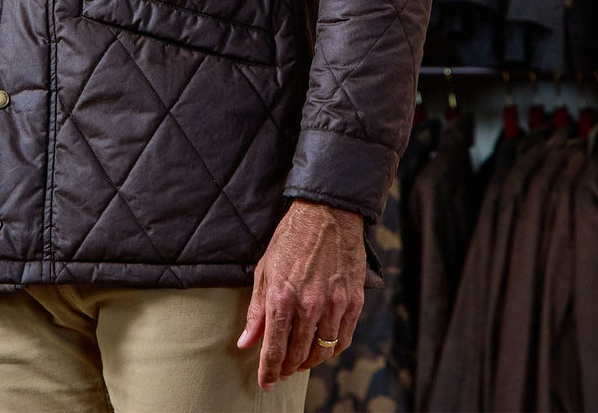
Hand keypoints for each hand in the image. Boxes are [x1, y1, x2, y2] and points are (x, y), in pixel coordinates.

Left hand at [237, 199, 364, 389]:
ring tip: (300, 361)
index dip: (268, 372)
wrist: (326, 214)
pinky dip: (331, 350)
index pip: (274, 349)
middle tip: (282, 370)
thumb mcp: (264, 270)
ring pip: (322, 352)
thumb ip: (256, 311)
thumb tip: (245, 343)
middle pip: (298, 355)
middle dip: (287, 368)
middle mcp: (309, 305)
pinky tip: (322, 348)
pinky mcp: (353, 302)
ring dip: (309, 362)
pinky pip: (343, 340)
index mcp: (282, 297)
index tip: (266, 383)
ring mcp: (334, 305)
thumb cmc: (291, 239)